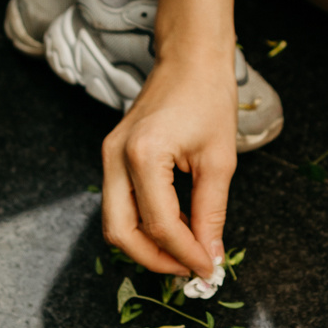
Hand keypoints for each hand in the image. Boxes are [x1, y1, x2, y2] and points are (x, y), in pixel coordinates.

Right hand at [101, 54, 238, 278]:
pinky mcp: (112, 155)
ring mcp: (108, 155)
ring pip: (115, 222)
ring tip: (186, 250)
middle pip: (120, 233)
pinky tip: (177, 226)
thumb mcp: (219, 160)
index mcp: (143, 155)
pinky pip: (121, 203)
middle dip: (154, 259)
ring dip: (148, 244)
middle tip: (189, 269)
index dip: (185, 254)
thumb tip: (210, 256)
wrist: (190, 58)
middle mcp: (115, 157)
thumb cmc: (208, 97)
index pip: (159, 225)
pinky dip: (144, 223)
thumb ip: (211, 213)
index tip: (208, 270)